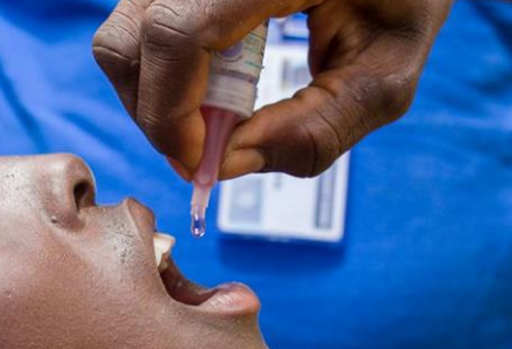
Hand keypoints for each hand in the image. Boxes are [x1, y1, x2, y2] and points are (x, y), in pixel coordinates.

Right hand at [93, 0, 451, 178]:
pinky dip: (160, 68)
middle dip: (155, 114)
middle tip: (204, 151)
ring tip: (212, 115)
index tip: (201, 163)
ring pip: (121, 34)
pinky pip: (138, 23)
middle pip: (128, 39)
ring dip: (154, 92)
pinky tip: (213, 80)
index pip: (175, 35)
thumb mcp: (390, 65)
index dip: (171, 112)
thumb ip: (321, 126)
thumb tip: (230, 163)